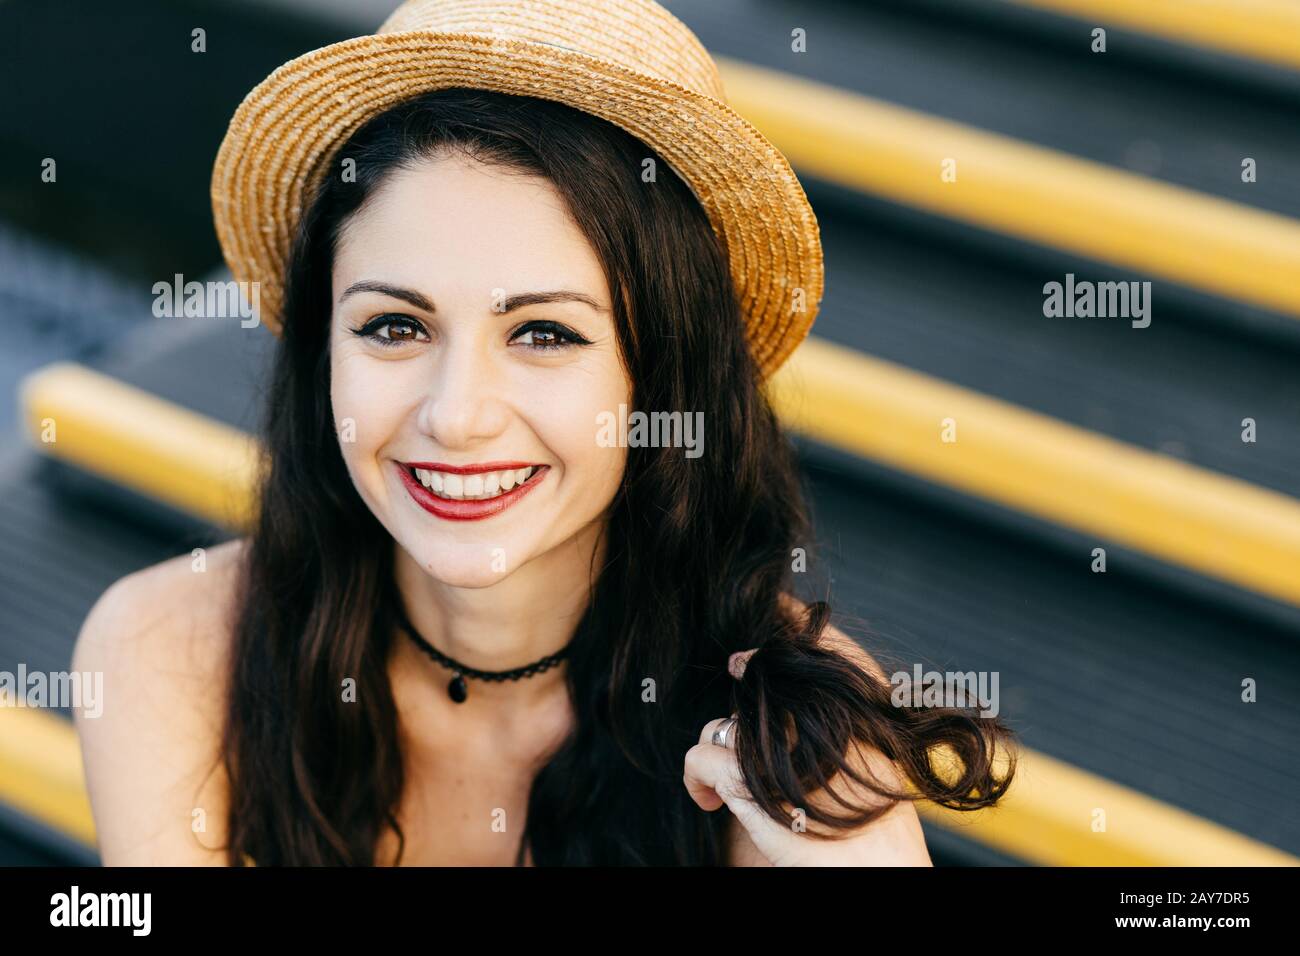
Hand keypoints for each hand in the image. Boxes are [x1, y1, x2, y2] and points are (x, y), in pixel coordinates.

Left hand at [681, 649, 933, 865]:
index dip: (760, 663)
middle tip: (740, 753)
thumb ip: (855, 738)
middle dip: (741, 726)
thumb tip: (832, 723)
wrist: (881, 876)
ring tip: (724, 786)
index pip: (792, 666)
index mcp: (849, 712)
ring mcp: (778, 749)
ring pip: (723, 725)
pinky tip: (707, 800)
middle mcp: (813, 719)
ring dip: (717, 752)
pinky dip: (694, 777)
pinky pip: (700, 757)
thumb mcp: (884, 771)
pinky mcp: (747, 782)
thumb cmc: (885, 840)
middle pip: (756, 697)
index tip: (741, 663)